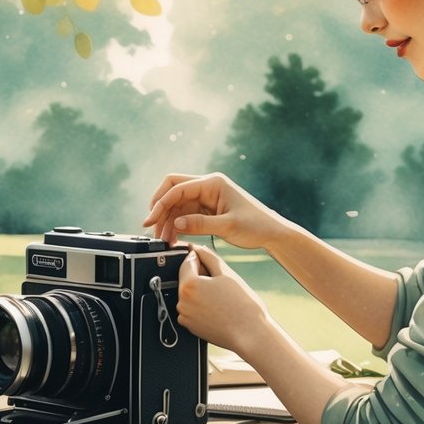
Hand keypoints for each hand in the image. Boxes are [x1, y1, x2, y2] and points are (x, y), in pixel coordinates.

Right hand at [144, 172, 282, 248]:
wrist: (272, 232)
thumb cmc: (257, 226)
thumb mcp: (228, 226)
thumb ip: (200, 224)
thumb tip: (176, 223)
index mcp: (212, 183)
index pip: (178, 188)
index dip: (161, 204)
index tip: (151, 221)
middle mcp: (207, 187)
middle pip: (173, 190)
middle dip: (160, 208)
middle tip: (152, 228)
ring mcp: (206, 198)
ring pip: (177, 204)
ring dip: (168, 220)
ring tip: (163, 240)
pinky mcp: (206, 209)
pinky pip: (185, 214)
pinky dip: (177, 225)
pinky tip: (173, 238)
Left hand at [176, 244, 271, 355]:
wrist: (251, 334)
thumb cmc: (243, 305)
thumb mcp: (226, 273)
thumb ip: (208, 256)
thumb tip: (196, 247)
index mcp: (189, 286)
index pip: (187, 262)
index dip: (199, 258)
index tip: (210, 261)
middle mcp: (182, 302)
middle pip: (187, 279)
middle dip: (200, 276)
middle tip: (221, 281)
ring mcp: (185, 316)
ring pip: (189, 294)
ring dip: (201, 290)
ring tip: (222, 296)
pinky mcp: (190, 327)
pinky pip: (191, 309)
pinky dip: (201, 305)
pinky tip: (218, 307)